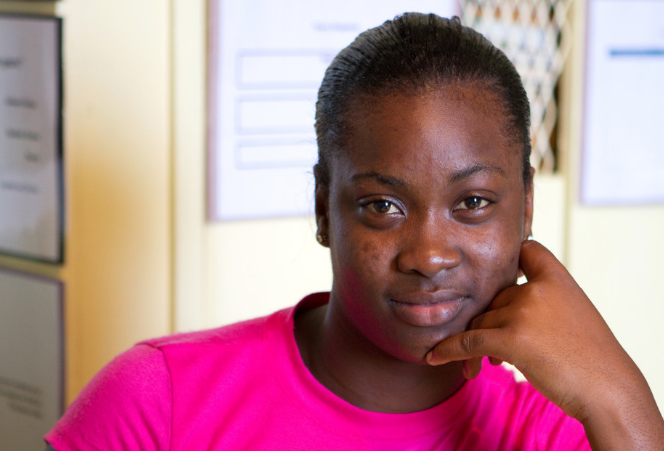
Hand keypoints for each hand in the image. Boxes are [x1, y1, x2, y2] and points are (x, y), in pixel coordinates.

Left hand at [426, 240, 663, 449]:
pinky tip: (435, 357)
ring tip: (489, 363)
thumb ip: (543, 302)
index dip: (511, 257)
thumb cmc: (591, 357)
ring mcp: (523, 311)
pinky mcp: (511, 338)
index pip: (527, 250)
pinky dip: (450, 350)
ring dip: (479, 344)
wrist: (608, 388)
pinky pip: (469, 341)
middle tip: (495, 349)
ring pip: (481, 322)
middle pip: (494, 298)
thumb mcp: (574, 314)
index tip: (497, 266)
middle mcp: (537, 289)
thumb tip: (496, 309)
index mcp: (557, 280)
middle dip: (492, 323)